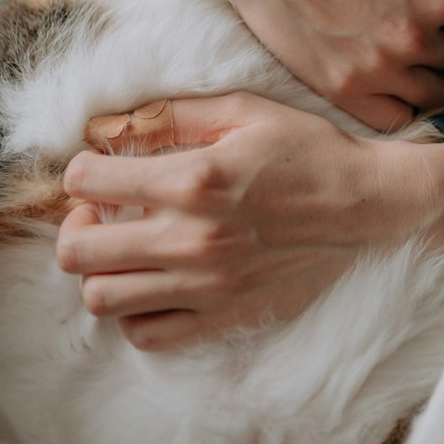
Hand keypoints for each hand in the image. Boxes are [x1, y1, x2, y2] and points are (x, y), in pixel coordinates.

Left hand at [56, 93, 443, 350]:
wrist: (367, 206)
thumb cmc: (308, 150)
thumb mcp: (245, 110)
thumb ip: (174, 115)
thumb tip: (112, 124)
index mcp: (193, 180)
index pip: (86, 181)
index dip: (82, 169)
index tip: (100, 167)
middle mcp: (190, 239)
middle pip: (79, 252)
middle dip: (76, 224)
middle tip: (102, 210)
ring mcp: (205, 286)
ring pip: (102, 299)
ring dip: (100, 270)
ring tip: (124, 248)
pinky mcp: (224, 317)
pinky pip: (147, 334)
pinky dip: (135, 310)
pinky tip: (154, 281)